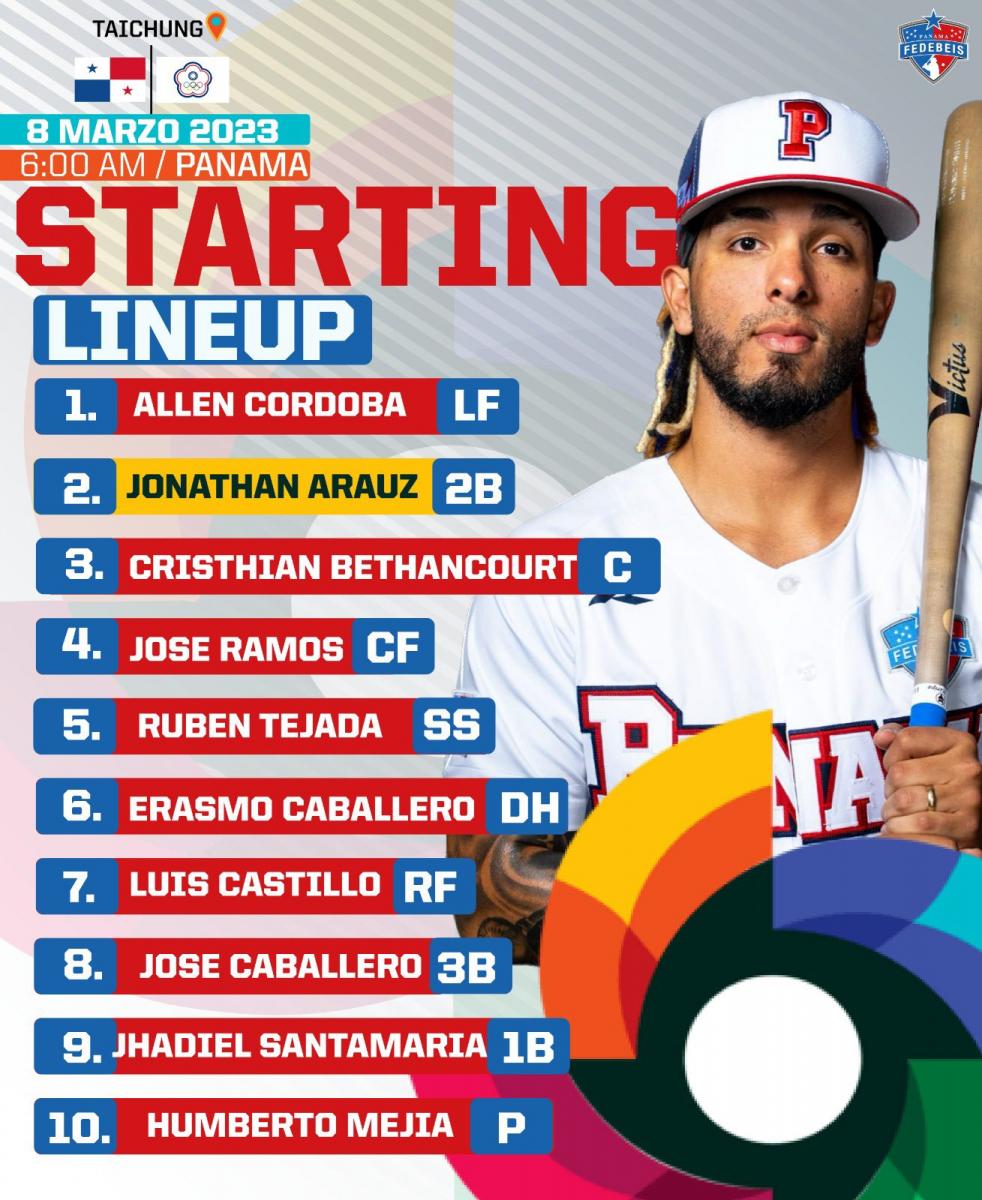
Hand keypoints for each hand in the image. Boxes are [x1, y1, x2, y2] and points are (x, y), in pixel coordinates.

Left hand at [873, 723, 981, 850]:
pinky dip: (901, 828)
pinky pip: (917, 825)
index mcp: (959, 743)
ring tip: (898, 813)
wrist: (973, 818)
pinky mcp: (966, 825)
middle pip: (900, 773)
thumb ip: (903, 741)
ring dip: (892, 811)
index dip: (891, 756)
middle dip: (889, 788)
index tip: (895, 766)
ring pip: (904, 801)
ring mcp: (968, 797)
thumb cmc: (946, 786)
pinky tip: (904, 826)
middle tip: (896, 796)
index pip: (906, 740)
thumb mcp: (929, 755)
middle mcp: (967, 768)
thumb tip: (882, 737)